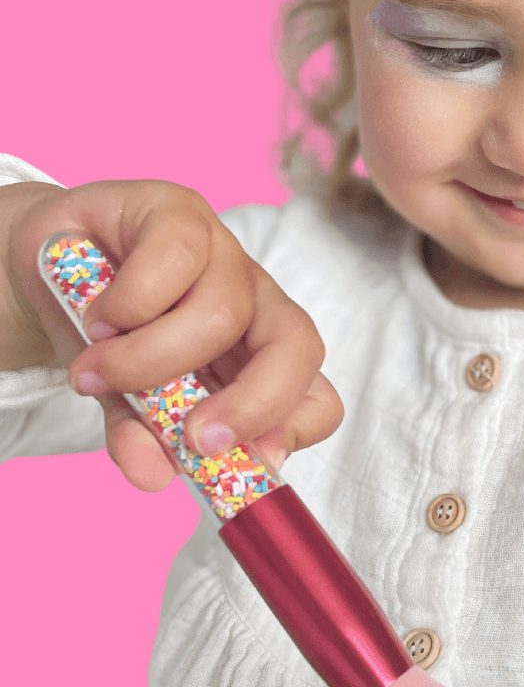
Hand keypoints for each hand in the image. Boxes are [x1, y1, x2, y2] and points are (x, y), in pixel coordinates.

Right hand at [1, 179, 342, 488]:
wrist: (43, 270)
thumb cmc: (108, 340)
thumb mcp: (127, 403)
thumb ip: (144, 437)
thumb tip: (152, 476)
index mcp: (261, 359)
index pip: (318, 397)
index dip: (293, 430)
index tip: (234, 458)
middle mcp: (256, 304)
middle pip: (297, 347)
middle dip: (252, 404)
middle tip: (192, 438)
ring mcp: (224, 252)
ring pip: (222, 312)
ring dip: (150, 360)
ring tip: (96, 371)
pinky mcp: (179, 210)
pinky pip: (174, 261)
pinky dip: (128, 304)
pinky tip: (99, 317)